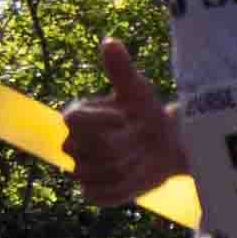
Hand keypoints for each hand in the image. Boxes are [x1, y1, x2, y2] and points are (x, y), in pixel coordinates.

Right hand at [61, 38, 185, 207]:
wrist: (164, 146)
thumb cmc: (146, 112)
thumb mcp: (137, 90)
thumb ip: (120, 70)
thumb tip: (110, 42)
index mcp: (76, 117)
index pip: (74, 121)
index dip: (101, 121)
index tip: (126, 118)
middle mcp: (72, 144)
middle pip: (91, 149)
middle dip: (124, 145)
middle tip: (139, 138)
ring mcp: (80, 170)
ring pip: (100, 173)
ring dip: (128, 166)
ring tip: (140, 156)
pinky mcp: (92, 193)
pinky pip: (100, 195)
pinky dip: (122, 188)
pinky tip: (134, 176)